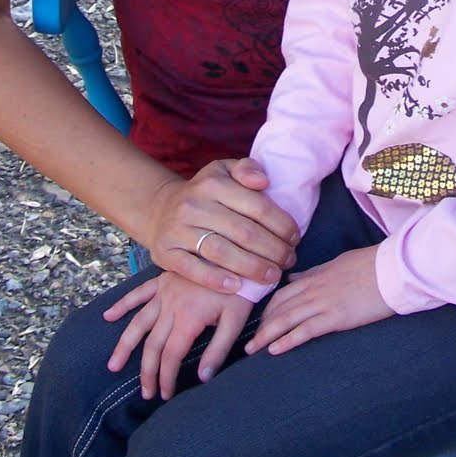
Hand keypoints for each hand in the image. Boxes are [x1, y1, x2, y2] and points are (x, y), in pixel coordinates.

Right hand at [104, 273, 252, 397]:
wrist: (238, 252)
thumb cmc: (242, 289)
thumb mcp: (236, 320)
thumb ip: (218, 350)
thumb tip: (203, 379)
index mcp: (188, 317)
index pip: (170, 355)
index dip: (165, 377)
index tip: (165, 395)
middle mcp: (170, 305)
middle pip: (152, 345)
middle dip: (147, 372)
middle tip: (145, 393)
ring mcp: (164, 291)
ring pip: (139, 322)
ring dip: (125, 345)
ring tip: (113, 365)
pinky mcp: (163, 279)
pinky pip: (138, 293)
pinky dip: (123, 305)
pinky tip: (108, 316)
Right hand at [145, 158, 299, 293]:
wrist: (160, 209)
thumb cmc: (205, 193)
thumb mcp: (224, 171)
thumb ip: (247, 169)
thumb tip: (264, 181)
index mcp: (214, 183)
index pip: (258, 206)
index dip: (282, 225)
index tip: (295, 238)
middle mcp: (194, 204)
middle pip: (244, 232)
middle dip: (273, 250)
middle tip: (289, 260)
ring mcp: (177, 229)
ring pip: (221, 252)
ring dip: (252, 268)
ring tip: (272, 276)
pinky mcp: (165, 252)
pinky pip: (192, 269)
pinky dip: (215, 280)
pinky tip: (237, 287)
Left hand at [246, 247, 393, 356]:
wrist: (393, 269)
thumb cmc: (372, 265)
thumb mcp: (338, 264)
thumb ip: (315, 272)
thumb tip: (296, 276)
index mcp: (316, 276)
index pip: (283, 293)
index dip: (268, 309)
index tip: (260, 322)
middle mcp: (314, 289)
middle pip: (279, 307)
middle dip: (262, 325)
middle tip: (249, 341)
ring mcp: (323, 303)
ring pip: (286, 320)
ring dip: (265, 336)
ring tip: (251, 350)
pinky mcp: (335, 317)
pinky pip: (305, 331)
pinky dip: (287, 341)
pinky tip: (274, 351)